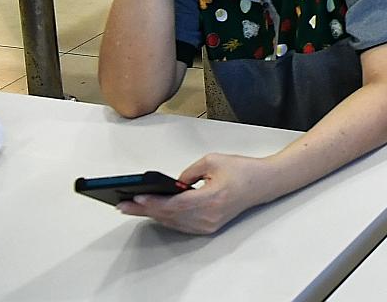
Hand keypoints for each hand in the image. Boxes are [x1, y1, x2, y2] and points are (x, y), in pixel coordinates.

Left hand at [117, 153, 274, 235]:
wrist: (263, 183)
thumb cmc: (242, 171)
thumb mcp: (212, 161)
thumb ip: (188, 172)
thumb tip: (171, 184)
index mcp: (212, 199)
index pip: (175, 204)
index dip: (153, 202)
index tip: (136, 198)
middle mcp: (209, 216)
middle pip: (170, 216)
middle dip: (144, 209)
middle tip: (123, 204)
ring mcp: (209, 224)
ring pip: (173, 222)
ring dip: (152, 215)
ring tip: (131, 207)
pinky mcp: (208, 227)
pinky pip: (181, 225)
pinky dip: (165, 218)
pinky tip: (152, 212)